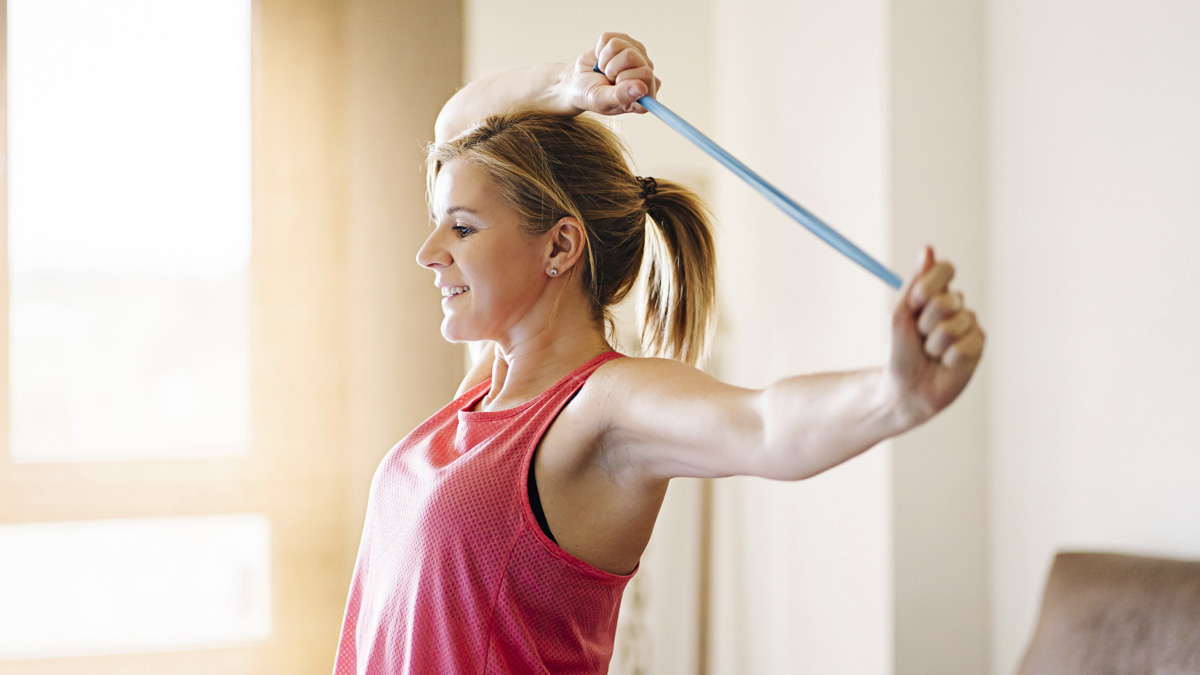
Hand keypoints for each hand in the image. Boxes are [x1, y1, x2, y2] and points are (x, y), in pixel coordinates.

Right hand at [561, 32, 661, 115]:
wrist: (579, 82)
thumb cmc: (590, 96)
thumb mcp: (601, 100)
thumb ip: (621, 96)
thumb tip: (642, 88)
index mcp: (646, 95)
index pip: (646, 74)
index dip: (623, 78)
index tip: (613, 86)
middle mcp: (647, 74)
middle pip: (631, 56)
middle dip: (611, 67)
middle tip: (607, 78)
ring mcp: (638, 56)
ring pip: (620, 45)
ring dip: (605, 59)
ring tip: (603, 70)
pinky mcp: (626, 42)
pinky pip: (610, 38)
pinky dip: (600, 50)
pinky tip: (601, 60)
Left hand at [883, 246, 985, 426]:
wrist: (905, 387)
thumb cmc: (899, 352)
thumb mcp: (899, 315)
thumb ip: (915, 283)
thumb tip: (928, 249)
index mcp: (936, 294)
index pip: (945, 270)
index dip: (929, 284)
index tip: (913, 302)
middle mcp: (956, 307)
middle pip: (948, 298)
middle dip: (924, 321)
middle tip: (918, 336)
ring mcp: (969, 326)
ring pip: (955, 325)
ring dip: (933, 343)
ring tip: (930, 353)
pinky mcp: (978, 346)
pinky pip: (963, 346)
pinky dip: (946, 357)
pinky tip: (943, 363)